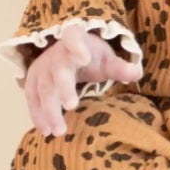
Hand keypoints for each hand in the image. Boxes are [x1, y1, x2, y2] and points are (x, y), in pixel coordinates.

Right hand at [22, 25, 142, 137]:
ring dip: (49, 110)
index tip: (84, 58)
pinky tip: (46, 131)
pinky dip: (37, 115)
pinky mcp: (32, 82)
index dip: (78, 47)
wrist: (65, 53)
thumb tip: (137, 73)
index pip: (74, 39)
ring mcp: (41, 68)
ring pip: (43, 89)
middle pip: (58, 70)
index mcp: (75, 40)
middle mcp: (55, 54)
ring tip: (59, 130)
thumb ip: (120, 67)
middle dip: (64, 88)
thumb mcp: (106, 59)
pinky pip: (32, 99)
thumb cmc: (90, 57)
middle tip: (72, 105)